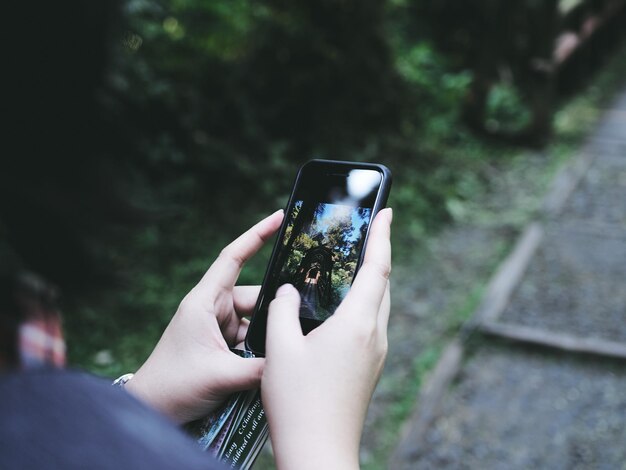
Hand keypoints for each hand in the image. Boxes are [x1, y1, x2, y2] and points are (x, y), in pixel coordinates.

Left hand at [125, 210, 283, 423]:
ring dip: (268, 333)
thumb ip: (259, 369)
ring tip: (286, 347)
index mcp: (205, 302)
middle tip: (302, 318)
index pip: (233, 258)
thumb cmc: (173, 385)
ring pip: (256, 320)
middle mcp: (213, 309)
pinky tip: (275, 358)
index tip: (279, 218)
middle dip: (276, 307)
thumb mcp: (219, 376)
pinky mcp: (223, 344)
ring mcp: (219, 327)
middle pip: (255, 296)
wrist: (151, 409)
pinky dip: (263, 347)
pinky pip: (251, 337)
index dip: (256, 235)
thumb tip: (291, 361)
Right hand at [261, 208, 391, 469]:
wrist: (319, 452)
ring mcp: (376, 354)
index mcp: (356, 325)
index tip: (386, 212)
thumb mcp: (280, 348)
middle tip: (366, 232)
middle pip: (384, 284)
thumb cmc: (298, 402)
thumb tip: (289, 292)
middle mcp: (374, 336)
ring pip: (380, 305)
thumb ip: (282, 310)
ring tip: (353, 264)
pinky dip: (364, 303)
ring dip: (371, 280)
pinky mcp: (370, 368)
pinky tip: (342, 307)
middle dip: (378, 254)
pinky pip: (372, 324)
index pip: (377, 268)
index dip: (382, 236)